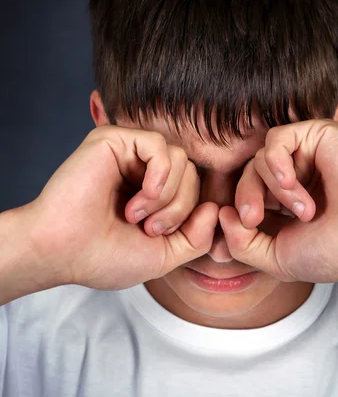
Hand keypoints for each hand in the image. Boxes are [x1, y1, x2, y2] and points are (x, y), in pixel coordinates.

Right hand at [24, 126, 217, 289]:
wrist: (63, 251)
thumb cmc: (104, 256)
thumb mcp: (163, 255)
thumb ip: (196, 237)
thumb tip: (213, 208)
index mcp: (153, 192)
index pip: (195, 189)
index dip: (189, 215)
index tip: (159, 236)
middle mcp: (142, 169)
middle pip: (191, 173)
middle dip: (179, 208)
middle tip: (148, 229)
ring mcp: (129, 153)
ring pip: (181, 160)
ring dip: (167, 196)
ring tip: (135, 215)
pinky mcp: (115, 140)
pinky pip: (160, 146)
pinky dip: (159, 176)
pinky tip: (140, 197)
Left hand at [219, 119, 337, 282]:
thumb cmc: (337, 249)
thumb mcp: (277, 259)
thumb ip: (242, 244)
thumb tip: (222, 215)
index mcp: (284, 205)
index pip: (243, 198)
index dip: (235, 214)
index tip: (244, 231)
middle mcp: (293, 177)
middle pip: (246, 176)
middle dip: (244, 199)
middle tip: (253, 219)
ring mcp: (304, 156)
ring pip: (258, 160)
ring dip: (273, 189)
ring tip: (305, 212)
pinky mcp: (314, 136)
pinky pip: (275, 141)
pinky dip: (277, 166)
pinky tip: (294, 186)